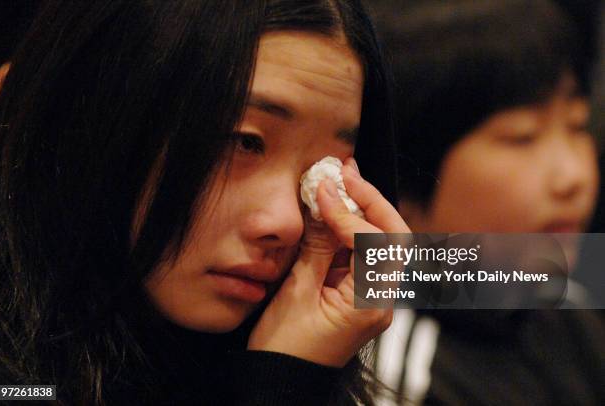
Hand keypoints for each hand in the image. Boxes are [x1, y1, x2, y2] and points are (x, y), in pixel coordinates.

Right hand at [247, 158, 409, 366]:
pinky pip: (362, 255)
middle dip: (370, 202)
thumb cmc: (285, 349)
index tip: (322, 190)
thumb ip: (316, 246)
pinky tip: (332, 209)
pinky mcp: (358, 295)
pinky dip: (348, 229)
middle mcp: (381, 300)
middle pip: (393, 238)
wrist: (280, 382)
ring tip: (340, 179)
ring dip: (360, 210)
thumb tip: (322, 202)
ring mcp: (372, 297)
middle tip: (345, 173)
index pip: (375, 244)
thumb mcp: (296, 293)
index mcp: (370, 304)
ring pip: (379, 243)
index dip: (347, 213)